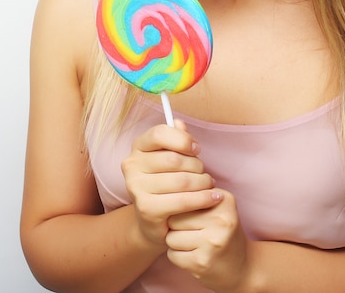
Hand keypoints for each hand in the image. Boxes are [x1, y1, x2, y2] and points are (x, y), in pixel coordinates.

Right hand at [121, 120, 218, 250]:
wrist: (154, 221)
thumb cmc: (166, 183)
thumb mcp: (170, 158)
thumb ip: (175, 139)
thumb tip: (179, 122)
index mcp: (138, 147)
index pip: (160, 133)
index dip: (183, 140)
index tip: (196, 149)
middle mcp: (131, 165)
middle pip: (174, 158)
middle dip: (197, 166)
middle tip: (205, 173)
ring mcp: (136, 188)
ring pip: (182, 180)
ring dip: (203, 182)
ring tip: (210, 185)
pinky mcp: (147, 209)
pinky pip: (183, 200)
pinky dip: (203, 198)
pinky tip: (213, 198)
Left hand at [166, 189, 250, 290]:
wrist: (243, 268)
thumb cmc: (224, 232)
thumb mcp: (220, 207)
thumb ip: (198, 195)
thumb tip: (169, 195)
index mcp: (224, 200)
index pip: (185, 196)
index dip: (183, 208)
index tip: (194, 215)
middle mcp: (220, 220)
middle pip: (174, 218)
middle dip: (176, 226)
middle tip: (192, 232)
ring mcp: (211, 242)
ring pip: (171, 237)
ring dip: (176, 243)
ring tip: (193, 244)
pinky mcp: (202, 262)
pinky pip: (172, 255)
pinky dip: (177, 257)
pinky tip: (193, 256)